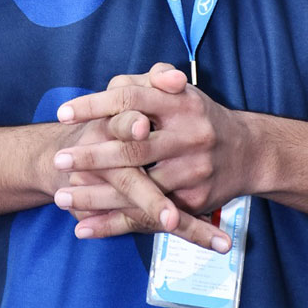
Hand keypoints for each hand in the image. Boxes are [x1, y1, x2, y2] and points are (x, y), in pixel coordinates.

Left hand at [53, 63, 252, 244]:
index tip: (64, 114)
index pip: (131, 99)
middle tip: (59, 161)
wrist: (249, 152)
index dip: (96, 105)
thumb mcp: (182, 91)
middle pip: (132, 147)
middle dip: (92, 156)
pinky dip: (114, 223)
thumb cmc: (200, 117)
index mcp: (181, 102)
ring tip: (62, 196)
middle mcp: (189, 135)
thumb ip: (151, 80)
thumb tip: (118, 84)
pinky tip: (84, 227)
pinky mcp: (193, 201)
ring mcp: (192, 171)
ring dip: (97, 196)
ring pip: (137, 187)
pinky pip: (148, 215)